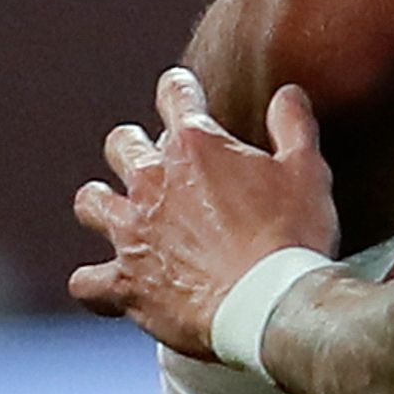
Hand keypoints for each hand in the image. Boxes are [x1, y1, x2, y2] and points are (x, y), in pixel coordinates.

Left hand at [70, 68, 338, 361]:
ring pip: (90, 203)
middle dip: (134, 144)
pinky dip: (94, 281)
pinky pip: (85, 281)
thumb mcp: (308, 169)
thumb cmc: (292, 234)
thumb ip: (292, 124)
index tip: (181, 89)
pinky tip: (107, 283)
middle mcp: (153, 182)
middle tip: (154, 158)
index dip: (179, 88)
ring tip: (116, 210)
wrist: (267, 305)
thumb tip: (286, 94)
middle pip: (121, 144)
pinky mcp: (124, 283)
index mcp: (196, 147)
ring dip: (102, 202)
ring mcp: (132, 234)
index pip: (175, 95)